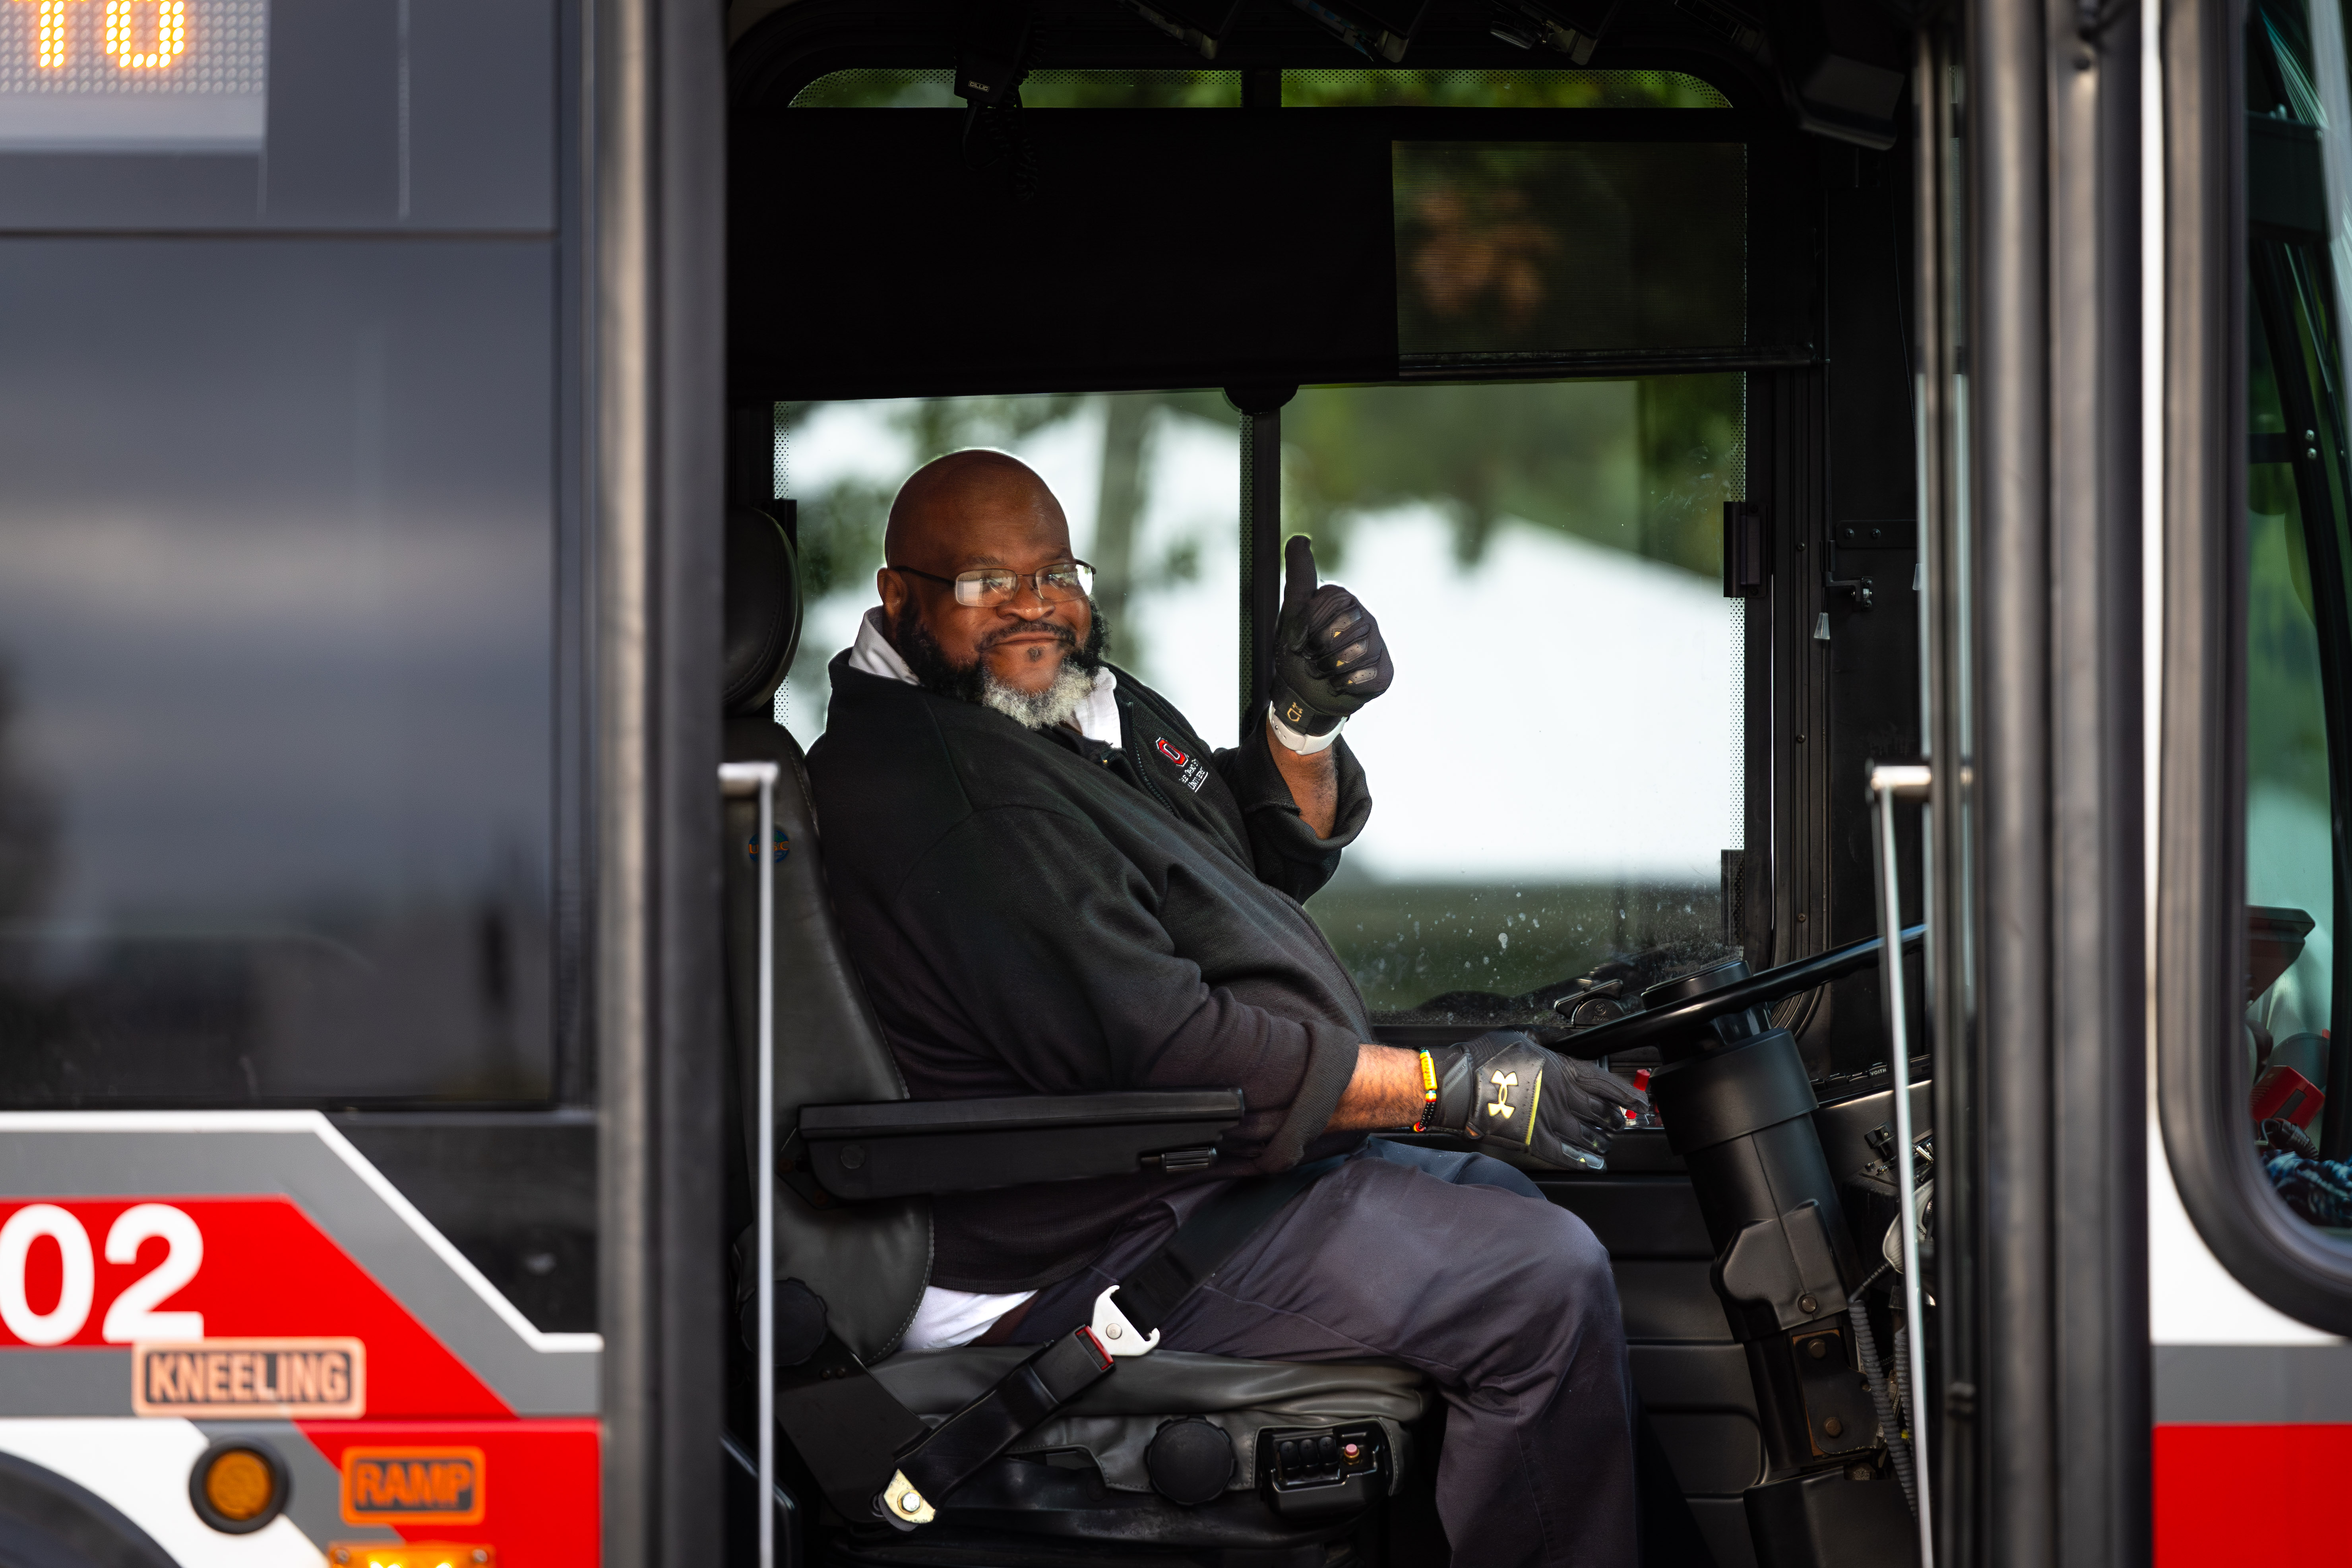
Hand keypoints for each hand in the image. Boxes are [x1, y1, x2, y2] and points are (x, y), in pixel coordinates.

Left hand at [1270, 535, 1392, 738]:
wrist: (1304, 696)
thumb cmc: (1296, 653)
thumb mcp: (1291, 613)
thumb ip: (1299, 578)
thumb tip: (1300, 539)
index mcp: (1343, 600)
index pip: (1331, 602)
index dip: (1310, 625)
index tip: (1302, 637)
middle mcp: (1364, 617)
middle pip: (1347, 627)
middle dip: (1321, 648)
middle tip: (1314, 656)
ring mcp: (1377, 643)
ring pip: (1359, 650)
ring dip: (1332, 668)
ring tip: (1327, 670)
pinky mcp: (1385, 670)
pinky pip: (1370, 674)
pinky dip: (1349, 683)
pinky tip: (1343, 683)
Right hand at [1423, 1031, 1646, 1170]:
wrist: (1458, 1085)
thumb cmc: (1483, 1058)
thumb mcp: (1518, 1037)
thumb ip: (1542, 1043)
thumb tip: (1553, 1043)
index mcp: (1559, 1069)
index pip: (1603, 1083)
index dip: (1624, 1093)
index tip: (1640, 1101)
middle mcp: (1559, 1096)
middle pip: (1599, 1110)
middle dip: (1615, 1117)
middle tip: (1623, 1122)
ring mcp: (1548, 1121)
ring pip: (1586, 1134)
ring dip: (1601, 1139)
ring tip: (1608, 1142)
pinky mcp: (1533, 1141)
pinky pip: (1565, 1154)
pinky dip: (1581, 1160)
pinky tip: (1593, 1163)